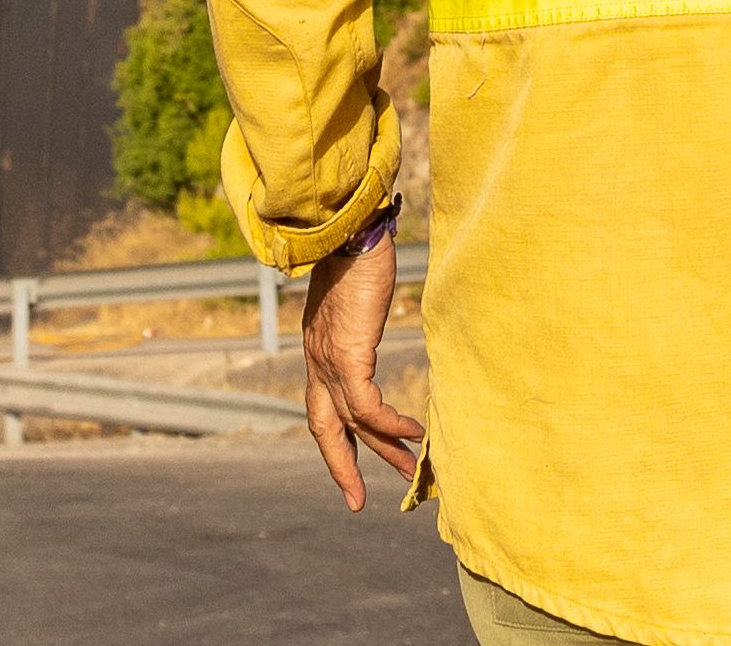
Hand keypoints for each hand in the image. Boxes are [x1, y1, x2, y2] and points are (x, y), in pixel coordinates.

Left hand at [296, 219, 423, 513]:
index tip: (349, 467)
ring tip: (409, 471)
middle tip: (356, 502)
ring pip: (352, 423)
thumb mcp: (352, 295)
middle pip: (325, 428)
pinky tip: (415, 433)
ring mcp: (328, 360)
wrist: (347, 228)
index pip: (320, 408)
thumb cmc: (355, 251)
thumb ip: (355, 313)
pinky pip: (368, 407)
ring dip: (381, 450)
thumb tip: (368, 303)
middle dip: (342, 466)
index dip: (335, 441)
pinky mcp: (347, 355)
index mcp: (316, 350)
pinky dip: (390, 425)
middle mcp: (316, 361)